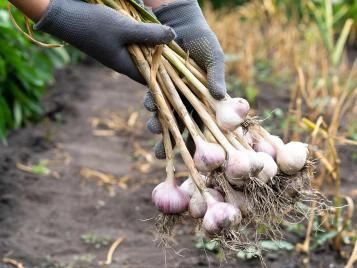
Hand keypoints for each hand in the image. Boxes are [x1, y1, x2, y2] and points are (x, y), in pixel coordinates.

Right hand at [34, 0, 175, 83]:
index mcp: (125, 66)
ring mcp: (117, 52)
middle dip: (164, 59)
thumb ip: (149, 34)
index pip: (151, 78)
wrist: (64, 15)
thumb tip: (173, 36)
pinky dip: (142, 36)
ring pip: (142, 52)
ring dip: (153, 45)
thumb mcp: (125, 28)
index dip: (167, 75)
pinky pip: (133, 42)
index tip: (183, 70)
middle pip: (148, 65)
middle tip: (180, 52)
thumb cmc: (94, 24)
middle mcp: (122, 62)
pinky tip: (149, 27)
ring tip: (169, 38)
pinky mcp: (113, 41)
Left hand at [144, 0, 226, 158]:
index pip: (204, 126)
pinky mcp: (158, 84)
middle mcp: (189, 100)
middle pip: (181, 128)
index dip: (198, 143)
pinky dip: (151, 104)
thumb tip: (221, 96)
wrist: (180, 23)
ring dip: (158, 124)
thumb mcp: (214, 56)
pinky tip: (149, 106)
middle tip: (159, 155)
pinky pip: (154, 98)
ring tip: (153, 126)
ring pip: (166, 116)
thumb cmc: (202, 39)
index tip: (191, 159)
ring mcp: (172, 93)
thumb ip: (216, 76)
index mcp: (206, 100)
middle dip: (170, 143)